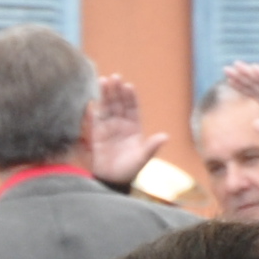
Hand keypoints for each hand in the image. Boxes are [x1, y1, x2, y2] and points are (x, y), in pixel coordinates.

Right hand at [89, 73, 166, 190]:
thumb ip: (151, 147)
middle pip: (119, 104)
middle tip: (115, 77)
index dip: (131, 97)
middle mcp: (121, 124)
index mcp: (134, 128)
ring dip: (105, 94)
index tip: (128, 87)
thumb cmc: (129, 170)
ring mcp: (109, 127)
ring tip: (103, 80)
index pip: (133, 108)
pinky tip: (92, 97)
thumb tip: (165, 136)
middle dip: (117, 91)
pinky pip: (95, 117)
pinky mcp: (96, 132)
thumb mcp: (142, 159)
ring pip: (107, 107)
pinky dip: (94, 107)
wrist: (112, 181)